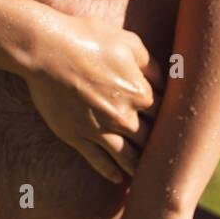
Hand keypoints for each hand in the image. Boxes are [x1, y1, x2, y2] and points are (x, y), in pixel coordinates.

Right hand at [24, 15, 163, 182]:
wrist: (47, 50)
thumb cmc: (88, 39)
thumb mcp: (128, 42)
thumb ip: (150, 64)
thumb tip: (163, 79)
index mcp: (140, 93)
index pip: (165, 114)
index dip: (169, 120)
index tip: (172, 127)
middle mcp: (124, 117)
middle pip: (150, 140)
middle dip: (158, 148)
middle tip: (166, 159)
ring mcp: (100, 130)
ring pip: (128, 158)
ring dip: (138, 168)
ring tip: (145, 177)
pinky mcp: (77, 136)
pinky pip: (99, 161)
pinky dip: (111, 173)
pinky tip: (118, 180)